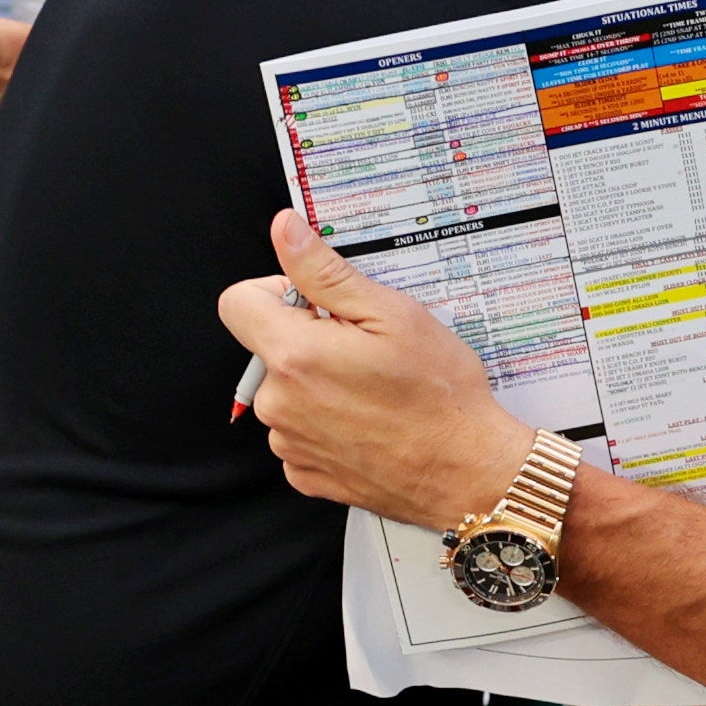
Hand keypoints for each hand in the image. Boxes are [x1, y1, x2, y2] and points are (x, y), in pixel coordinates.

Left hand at [217, 207, 527, 524]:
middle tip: (364, 351)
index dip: (276, 292)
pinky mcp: (304, 474)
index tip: (317, 304)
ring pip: (285, 392)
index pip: (238, 303)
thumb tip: (286, 231)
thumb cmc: (439, 396)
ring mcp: (290, 444)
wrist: (468, 471)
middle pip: (267, 349)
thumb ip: (324, 271)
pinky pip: (300, 433)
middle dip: (307, 340)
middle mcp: (279, 403)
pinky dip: (326, 424)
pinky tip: (368, 423)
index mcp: (293, 355)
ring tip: (373, 391)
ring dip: (318, 385)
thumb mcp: (390, 313)